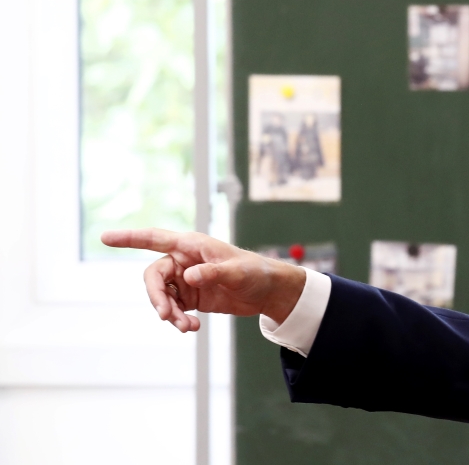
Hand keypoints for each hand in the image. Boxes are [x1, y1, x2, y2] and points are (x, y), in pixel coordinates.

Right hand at [101, 228, 305, 332]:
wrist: (267, 292)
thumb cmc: (255, 271)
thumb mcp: (237, 271)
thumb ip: (213, 272)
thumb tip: (189, 276)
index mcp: (191, 245)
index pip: (154, 238)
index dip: (130, 238)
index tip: (105, 237)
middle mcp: (183, 260)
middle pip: (153, 277)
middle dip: (156, 297)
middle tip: (167, 316)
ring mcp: (185, 280)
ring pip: (162, 297)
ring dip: (170, 313)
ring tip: (188, 327)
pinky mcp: (190, 297)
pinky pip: (174, 309)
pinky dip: (179, 320)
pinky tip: (192, 327)